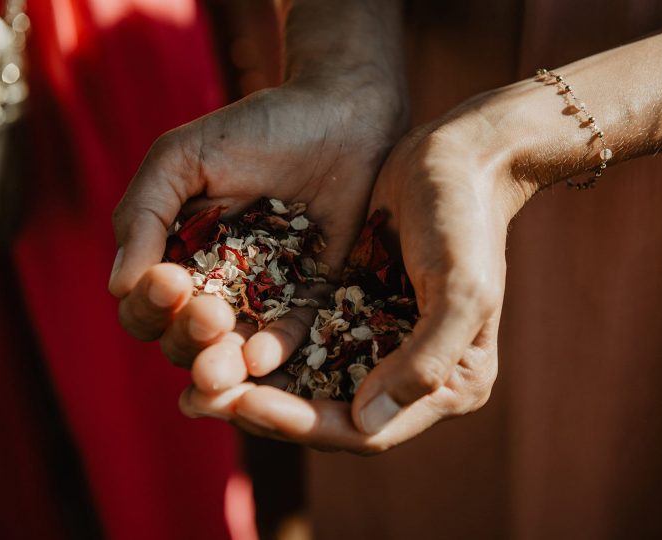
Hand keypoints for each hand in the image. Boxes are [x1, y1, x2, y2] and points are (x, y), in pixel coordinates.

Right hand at [110, 76, 406, 378]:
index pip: (145, 306)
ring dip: (226, 361)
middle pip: (184, 340)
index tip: (170, 282)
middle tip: (210, 315)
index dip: (149, 306)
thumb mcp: (182, 158)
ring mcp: (265, 296)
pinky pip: (292, 336)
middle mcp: (215, 285)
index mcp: (174, 255)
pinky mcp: (311, 296)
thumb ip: (144, 214)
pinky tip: (263, 356)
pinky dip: (277, 349)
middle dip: (189, 337)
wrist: (339, 116)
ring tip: (230, 360)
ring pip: (233, 351)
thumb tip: (118, 286)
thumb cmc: (256, 129)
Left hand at [180, 89, 532, 452]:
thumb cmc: (466, 221)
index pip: (367, 431)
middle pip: (331, 415)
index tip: (245, 404)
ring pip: (310, 385)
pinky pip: (304, 342)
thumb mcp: (461, 291)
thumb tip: (365, 424)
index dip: (303, 423)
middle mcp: (414, 378)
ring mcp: (382, 345)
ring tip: (195, 384)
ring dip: (255, 387)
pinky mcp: (354, 312)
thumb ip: (424, 363)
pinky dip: (264, 347)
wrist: (456, 160)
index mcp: (452, 387)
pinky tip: (219, 341)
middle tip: (200, 401)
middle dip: (266, 411)